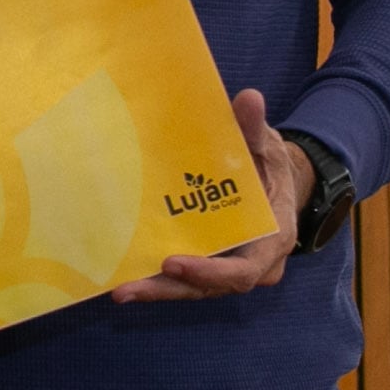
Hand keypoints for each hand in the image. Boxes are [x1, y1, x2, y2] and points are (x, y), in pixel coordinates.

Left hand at [111, 89, 306, 303]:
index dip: (209, 272)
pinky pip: (182, 278)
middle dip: (169, 289)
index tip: (173, 262)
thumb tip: (248, 99)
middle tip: (127, 288)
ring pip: (192, 289)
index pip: (242, 271)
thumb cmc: (268, 165)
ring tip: (118, 289)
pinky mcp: (206, 264)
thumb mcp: (266, 146)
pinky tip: (121, 278)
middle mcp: (250, 263)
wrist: (271, 180)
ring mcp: (226, 267)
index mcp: (271, 241)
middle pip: (209, 288)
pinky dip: (155, 279)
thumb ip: (254, 129)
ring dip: (156, 289)